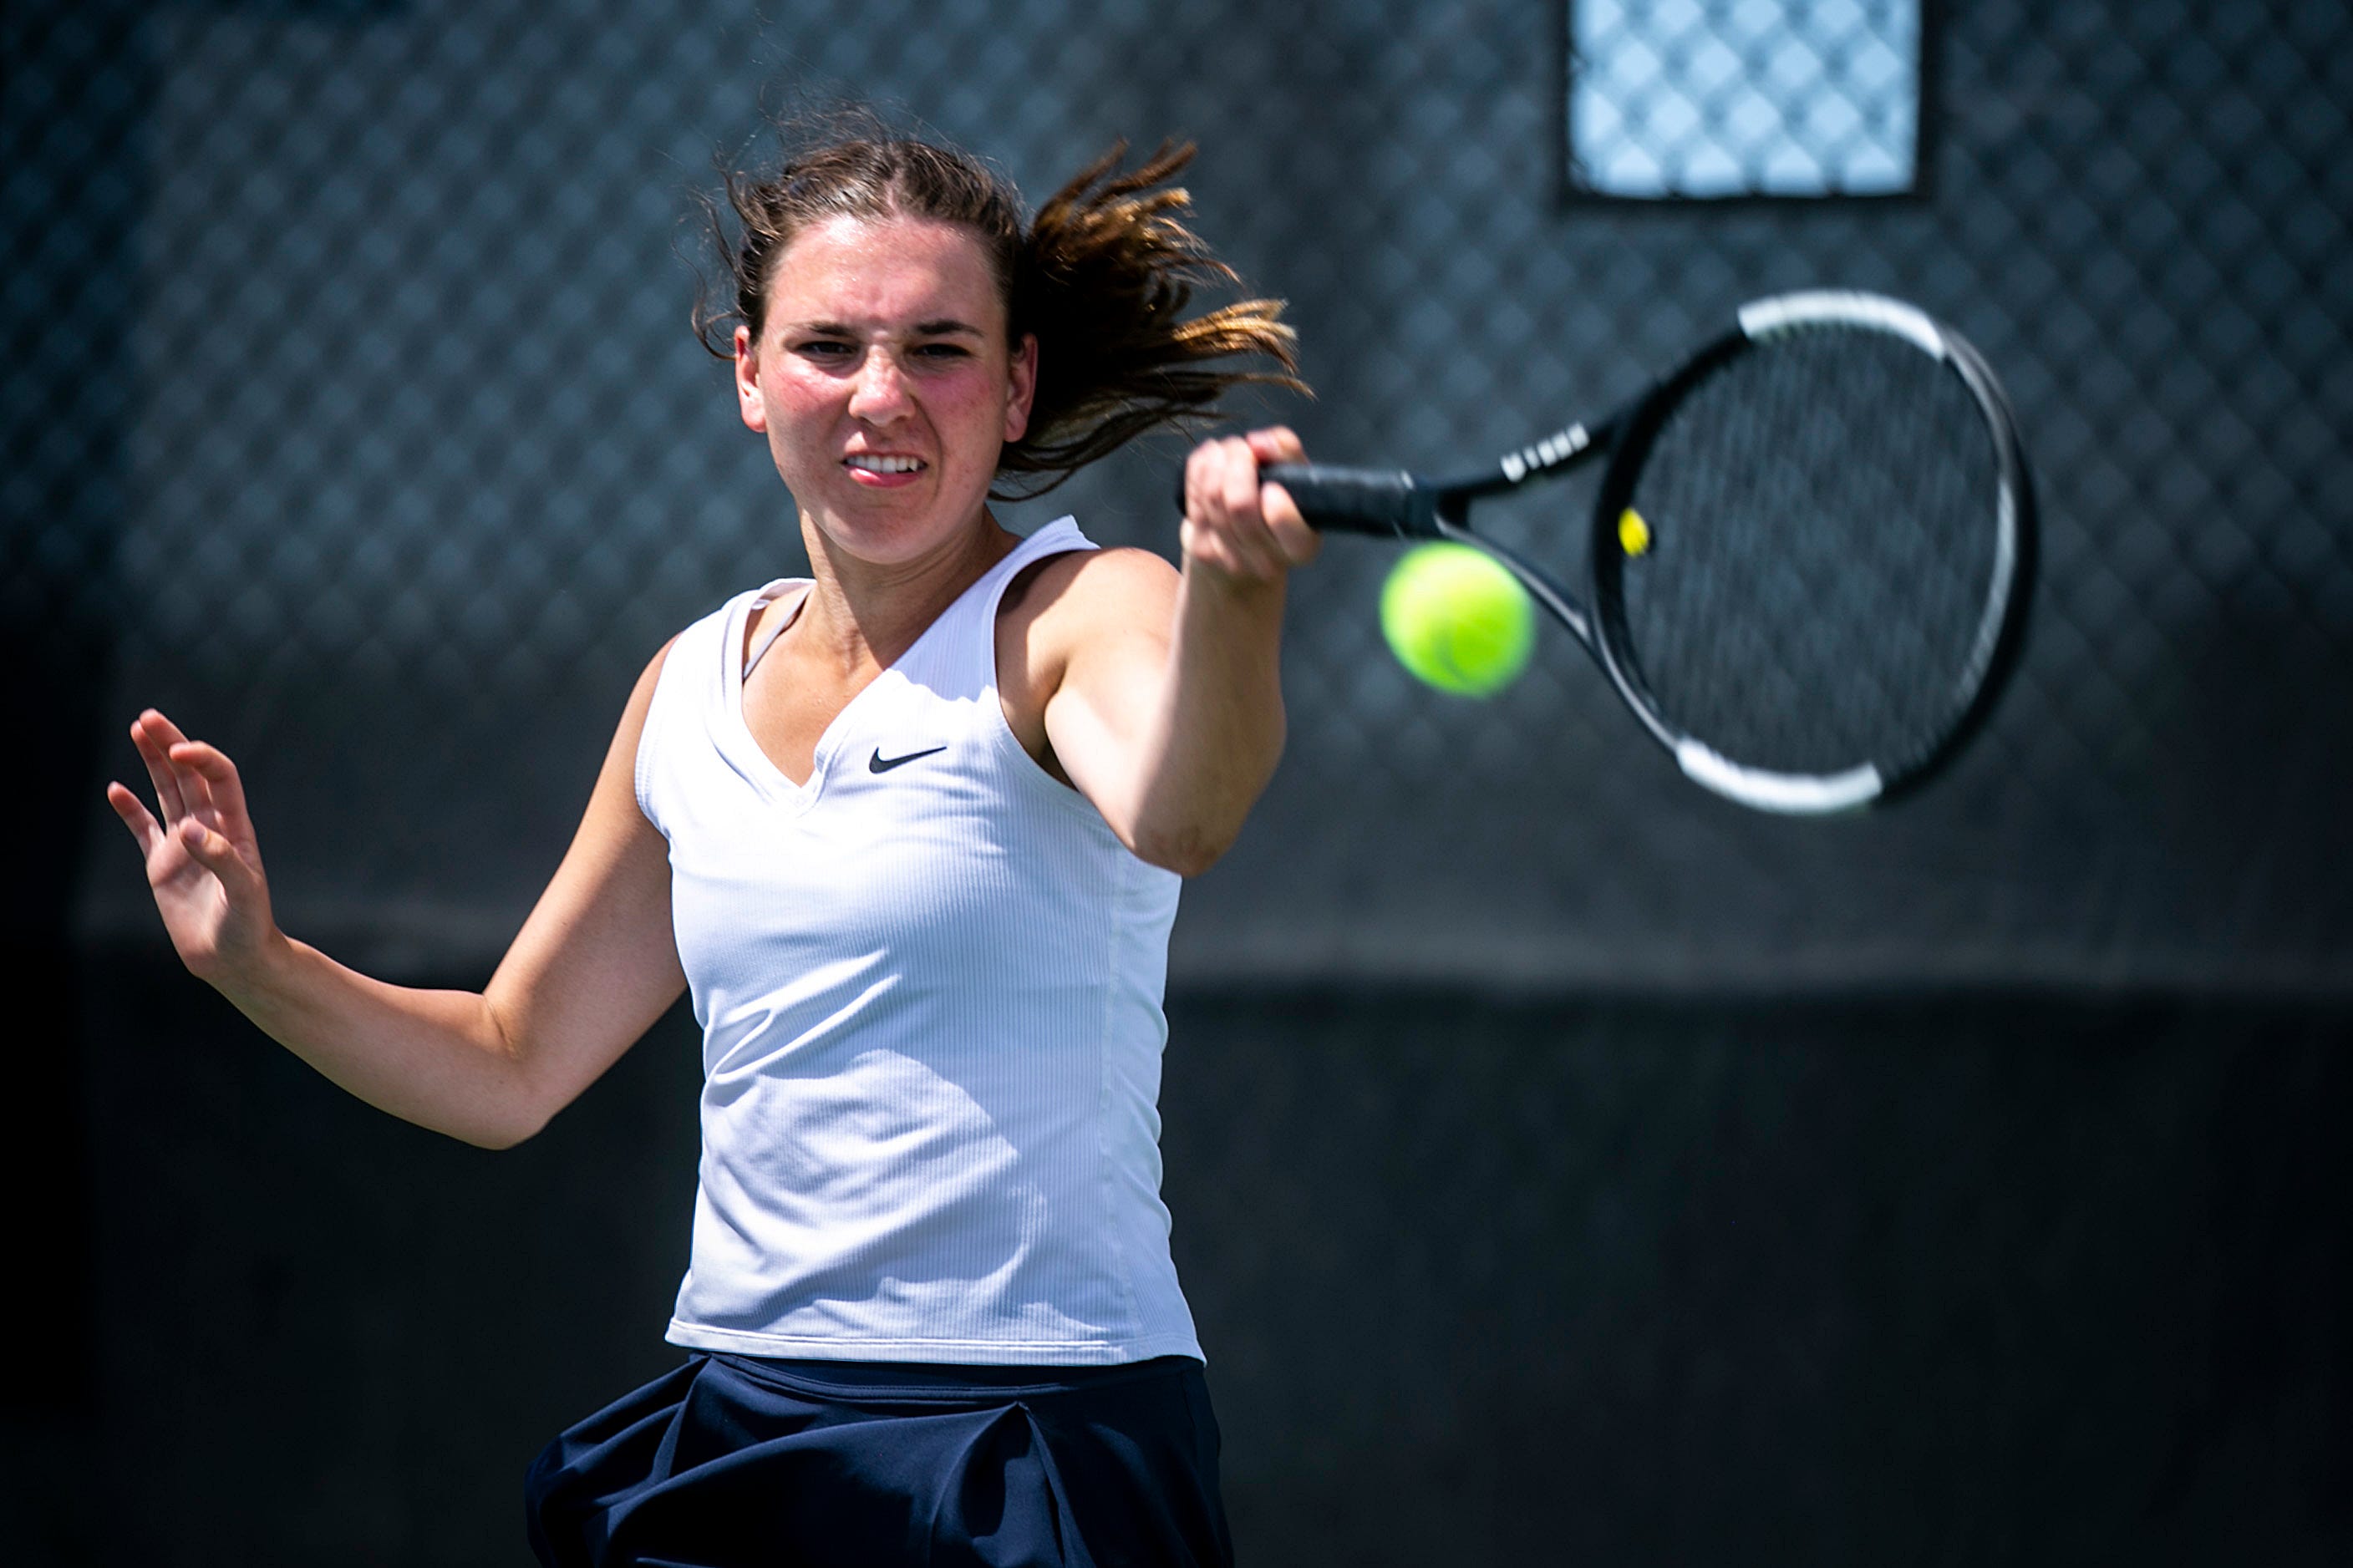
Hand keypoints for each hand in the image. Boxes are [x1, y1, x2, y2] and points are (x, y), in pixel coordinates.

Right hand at [106, 710, 281, 985]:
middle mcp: (208, 829)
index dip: (201, 759)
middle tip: (148, 718)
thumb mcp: (242, 893)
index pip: (219, 778)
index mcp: (234, 828)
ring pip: (165, 794)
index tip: (180, 752)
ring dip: (151, 763)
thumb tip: (188, 830)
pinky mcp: (162, 866)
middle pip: (188, 776)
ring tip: (137, 729)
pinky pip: (143, 829)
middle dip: (170, 746)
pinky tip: (115, 789)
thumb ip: (220, 859)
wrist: (234, 960)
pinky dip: (129, 809)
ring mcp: (183, 845)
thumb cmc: (248, 927)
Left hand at [1179, 426, 1321, 583]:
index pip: (1291, 531)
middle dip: (1238, 463)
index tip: (1272, 487)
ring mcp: (1231, 559)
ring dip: (1218, 460)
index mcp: (1302, 545)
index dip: (1279, 507)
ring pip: (1213, 496)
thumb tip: (1257, 443)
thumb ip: (1288, 452)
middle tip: (1244, 449)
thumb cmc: (1275, 504)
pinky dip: (1201, 467)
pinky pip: (1194, 494)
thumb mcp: (1294, 477)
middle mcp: (1267, 561)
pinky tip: (1213, 460)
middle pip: (1241, 506)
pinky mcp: (1202, 550)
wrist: (1244, 549)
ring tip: (1228, 451)